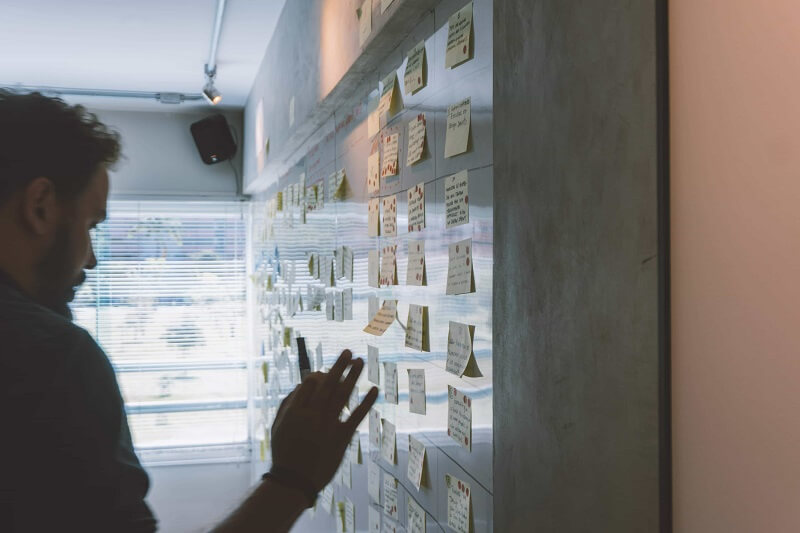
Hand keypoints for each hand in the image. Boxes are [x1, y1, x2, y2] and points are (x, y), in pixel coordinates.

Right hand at [270, 350, 378, 491]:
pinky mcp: (342, 437)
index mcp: (295, 410)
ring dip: (352, 376)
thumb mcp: (278, 425)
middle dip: (339, 366)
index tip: (323, 373)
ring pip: (343, 395)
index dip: (319, 375)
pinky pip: (357, 415)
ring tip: (360, 361)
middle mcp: (312, 414)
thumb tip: (303, 383)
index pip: (310, 383)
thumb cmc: (284, 451)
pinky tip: (374, 389)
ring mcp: (328, 425)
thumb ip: (289, 403)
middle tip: (349, 352)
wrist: (294, 480)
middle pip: (328, 383)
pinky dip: (367, 401)